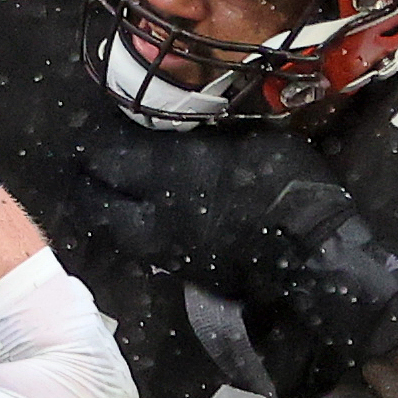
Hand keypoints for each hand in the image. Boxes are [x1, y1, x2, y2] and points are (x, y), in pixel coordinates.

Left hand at [80, 119, 397, 368]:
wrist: (312, 252)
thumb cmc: (285, 184)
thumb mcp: (249, 139)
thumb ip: (207, 134)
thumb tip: (186, 126)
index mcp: (167, 173)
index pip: (107, 157)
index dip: (92, 143)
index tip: (86, 129)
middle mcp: (153, 214)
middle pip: (95, 200)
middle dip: (85, 181)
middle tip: (84, 165)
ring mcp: (163, 248)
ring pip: (113, 229)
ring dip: (103, 210)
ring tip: (103, 193)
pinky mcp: (181, 271)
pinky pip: (139, 247)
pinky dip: (130, 230)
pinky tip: (140, 218)